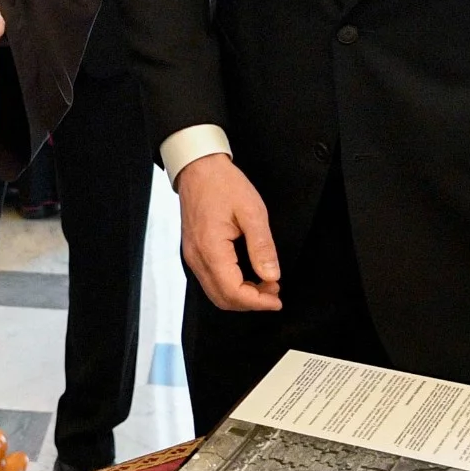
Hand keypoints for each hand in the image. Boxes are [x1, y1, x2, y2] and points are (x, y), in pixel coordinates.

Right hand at [176, 153, 282, 311]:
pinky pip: (210, 280)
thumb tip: (271, 275)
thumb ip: (262, 247)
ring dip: (241, 295)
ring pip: (215, 293)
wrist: (199, 168)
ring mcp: (192, 256)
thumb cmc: (222, 184)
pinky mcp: (194, 252)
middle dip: (251, 302)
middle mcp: (197, 257)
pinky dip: (230, 286)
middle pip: (222, 299)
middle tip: (274, 291)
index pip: (233, 291)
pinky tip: (247, 276)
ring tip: (264, 284)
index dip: (257, 301)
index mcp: (211, 248)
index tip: (276, 299)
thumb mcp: (253, 211)